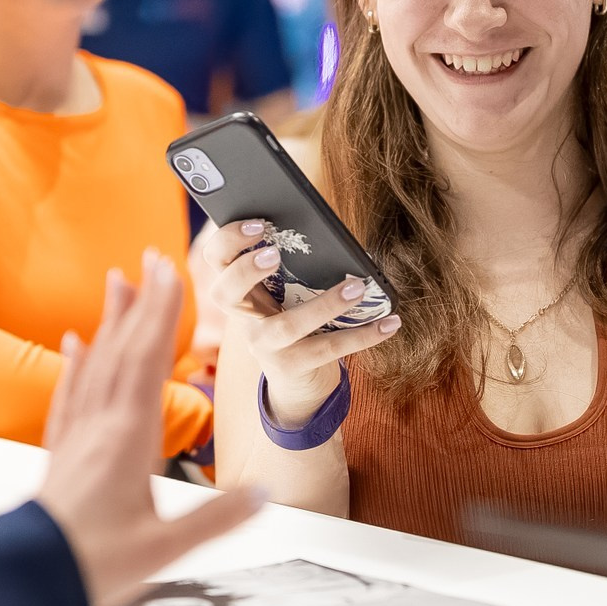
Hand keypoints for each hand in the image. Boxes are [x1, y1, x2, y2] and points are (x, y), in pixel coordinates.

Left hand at [37, 252, 263, 605]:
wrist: (25, 581)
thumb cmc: (91, 566)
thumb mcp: (166, 550)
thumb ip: (217, 519)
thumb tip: (264, 494)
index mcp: (129, 442)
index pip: (148, 363)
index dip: (162, 315)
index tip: (171, 273)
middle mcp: (99, 428)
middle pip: (122, 351)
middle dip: (141, 303)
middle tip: (152, 258)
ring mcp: (76, 437)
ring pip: (95, 365)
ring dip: (109, 322)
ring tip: (118, 283)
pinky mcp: (60, 454)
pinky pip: (70, 395)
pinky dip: (76, 363)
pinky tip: (74, 344)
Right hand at [195, 218, 400, 429]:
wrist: (299, 382)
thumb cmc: (298, 319)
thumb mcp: (289, 292)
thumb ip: (297, 265)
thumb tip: (336, 233)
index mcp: (243, 289)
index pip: (217, 259)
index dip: (228, 239)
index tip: (257, 223)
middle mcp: (245, 318)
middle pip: (224, 292)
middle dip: (245, 270)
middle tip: (275, 253)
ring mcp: (265, 346)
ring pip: (286, 326)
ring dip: (324, 304)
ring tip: (358, 287)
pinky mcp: (291, 367)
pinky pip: (327, 350)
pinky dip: (363, 335)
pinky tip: (390, 323)